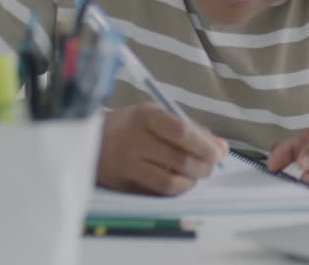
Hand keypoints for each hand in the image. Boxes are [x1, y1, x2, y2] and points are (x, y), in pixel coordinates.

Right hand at [96, 103, 228, 194]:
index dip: (204, 145)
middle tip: (211, 166)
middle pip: (179, 159)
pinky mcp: (122, 184)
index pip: (181, 132)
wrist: (87, 140)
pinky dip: (175, 189)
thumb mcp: (157, 115)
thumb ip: (190, 129)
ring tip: (197, 175)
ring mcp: (126, 165)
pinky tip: (180, 182)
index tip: (218, 153)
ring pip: (169, 181)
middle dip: (203, 166)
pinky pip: (156, 192)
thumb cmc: (130, 125)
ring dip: (191, 181)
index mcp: (145, 116)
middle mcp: (133, 140)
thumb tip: (222, 148)